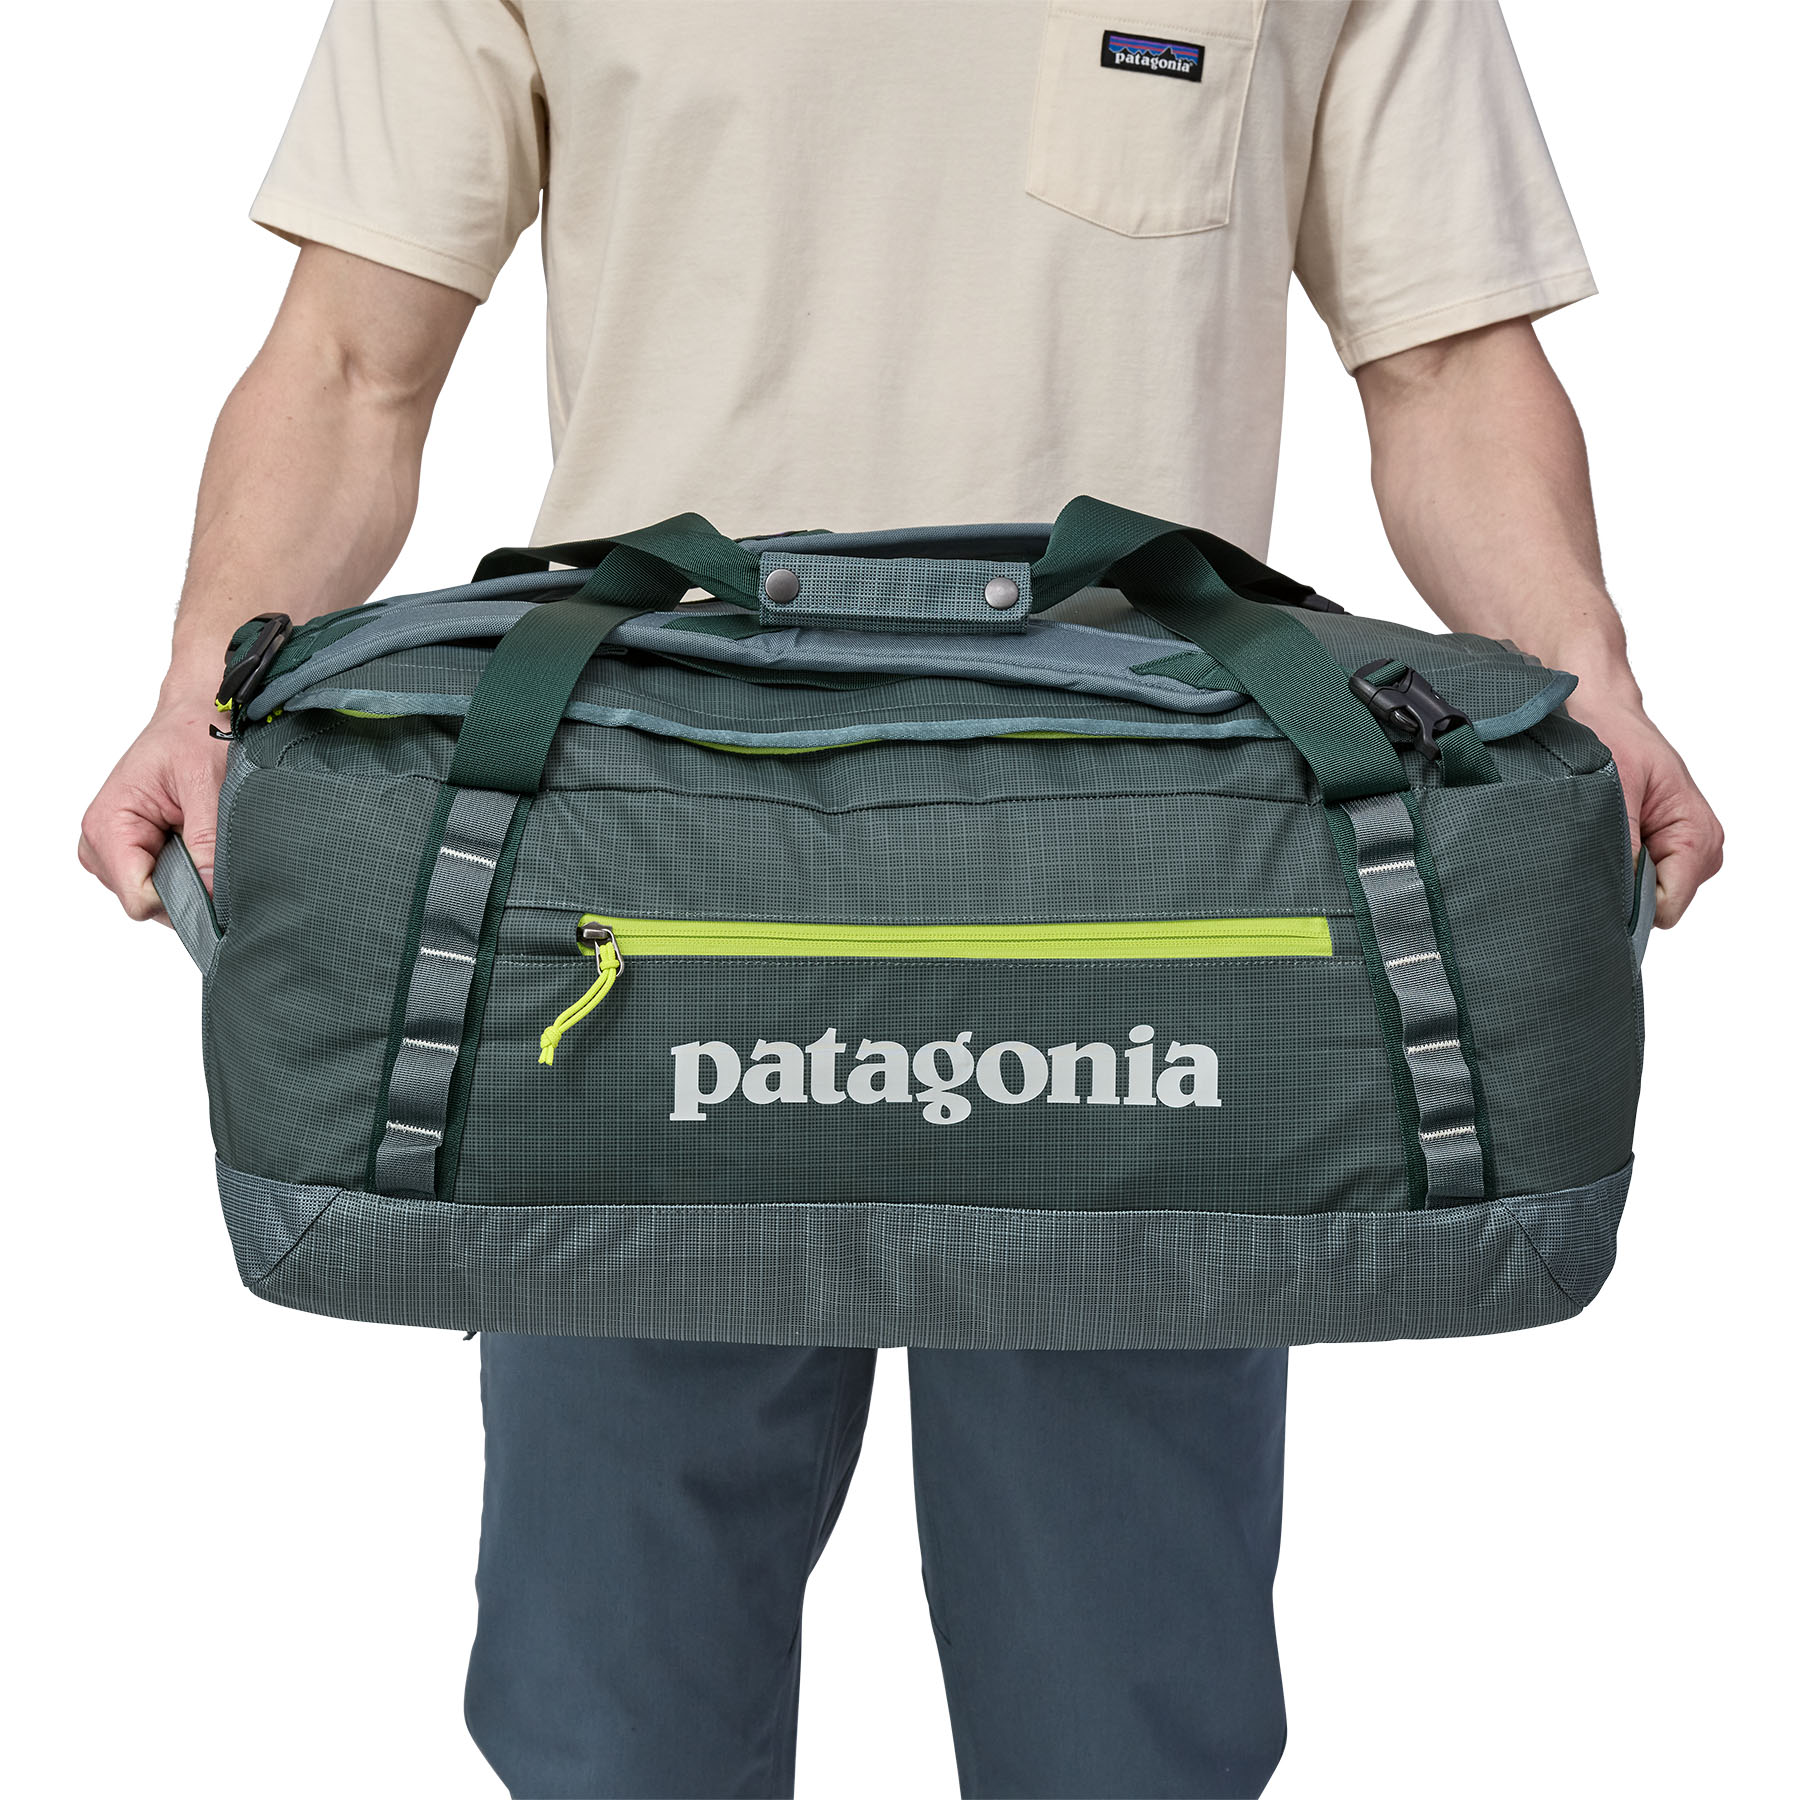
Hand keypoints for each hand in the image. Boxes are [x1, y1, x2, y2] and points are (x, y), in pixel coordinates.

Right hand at [78, 691, 229, 920]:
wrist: (196, 715)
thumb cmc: (195, 737)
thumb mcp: (208, 784)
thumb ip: (208, 841)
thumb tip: (212, 892)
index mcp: (108, 824)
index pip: (138, 898)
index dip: (182, 898)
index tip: (214, 876)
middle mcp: (101, 842)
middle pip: (147, 903)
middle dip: (188, 885)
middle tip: (211, 842)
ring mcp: (114, 850)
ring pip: (156, 898)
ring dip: (189, 874)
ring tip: (201, 831)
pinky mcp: (132, 851)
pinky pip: (163, 883)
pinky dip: (188, 869)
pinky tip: (194, 837)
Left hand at [1566, 680, 1722, 927]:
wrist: (1601, 710)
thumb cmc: (1611, 738)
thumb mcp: (1612, 791)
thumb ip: (1621, 847)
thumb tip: (1617, 897)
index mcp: (1694, 831)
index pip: (1669, 903)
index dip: (1630, 905)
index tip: (1596, 883)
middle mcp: (1698, 844)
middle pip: (1661, 905)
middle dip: (1623, 889)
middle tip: (1592, 850)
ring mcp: (1681, 847)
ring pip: (1648, 895)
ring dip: (1617, 874)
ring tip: (1598, 834)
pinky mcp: (1663, 845)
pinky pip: (1639, 878)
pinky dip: (1616, 865)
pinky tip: (1603, 836)